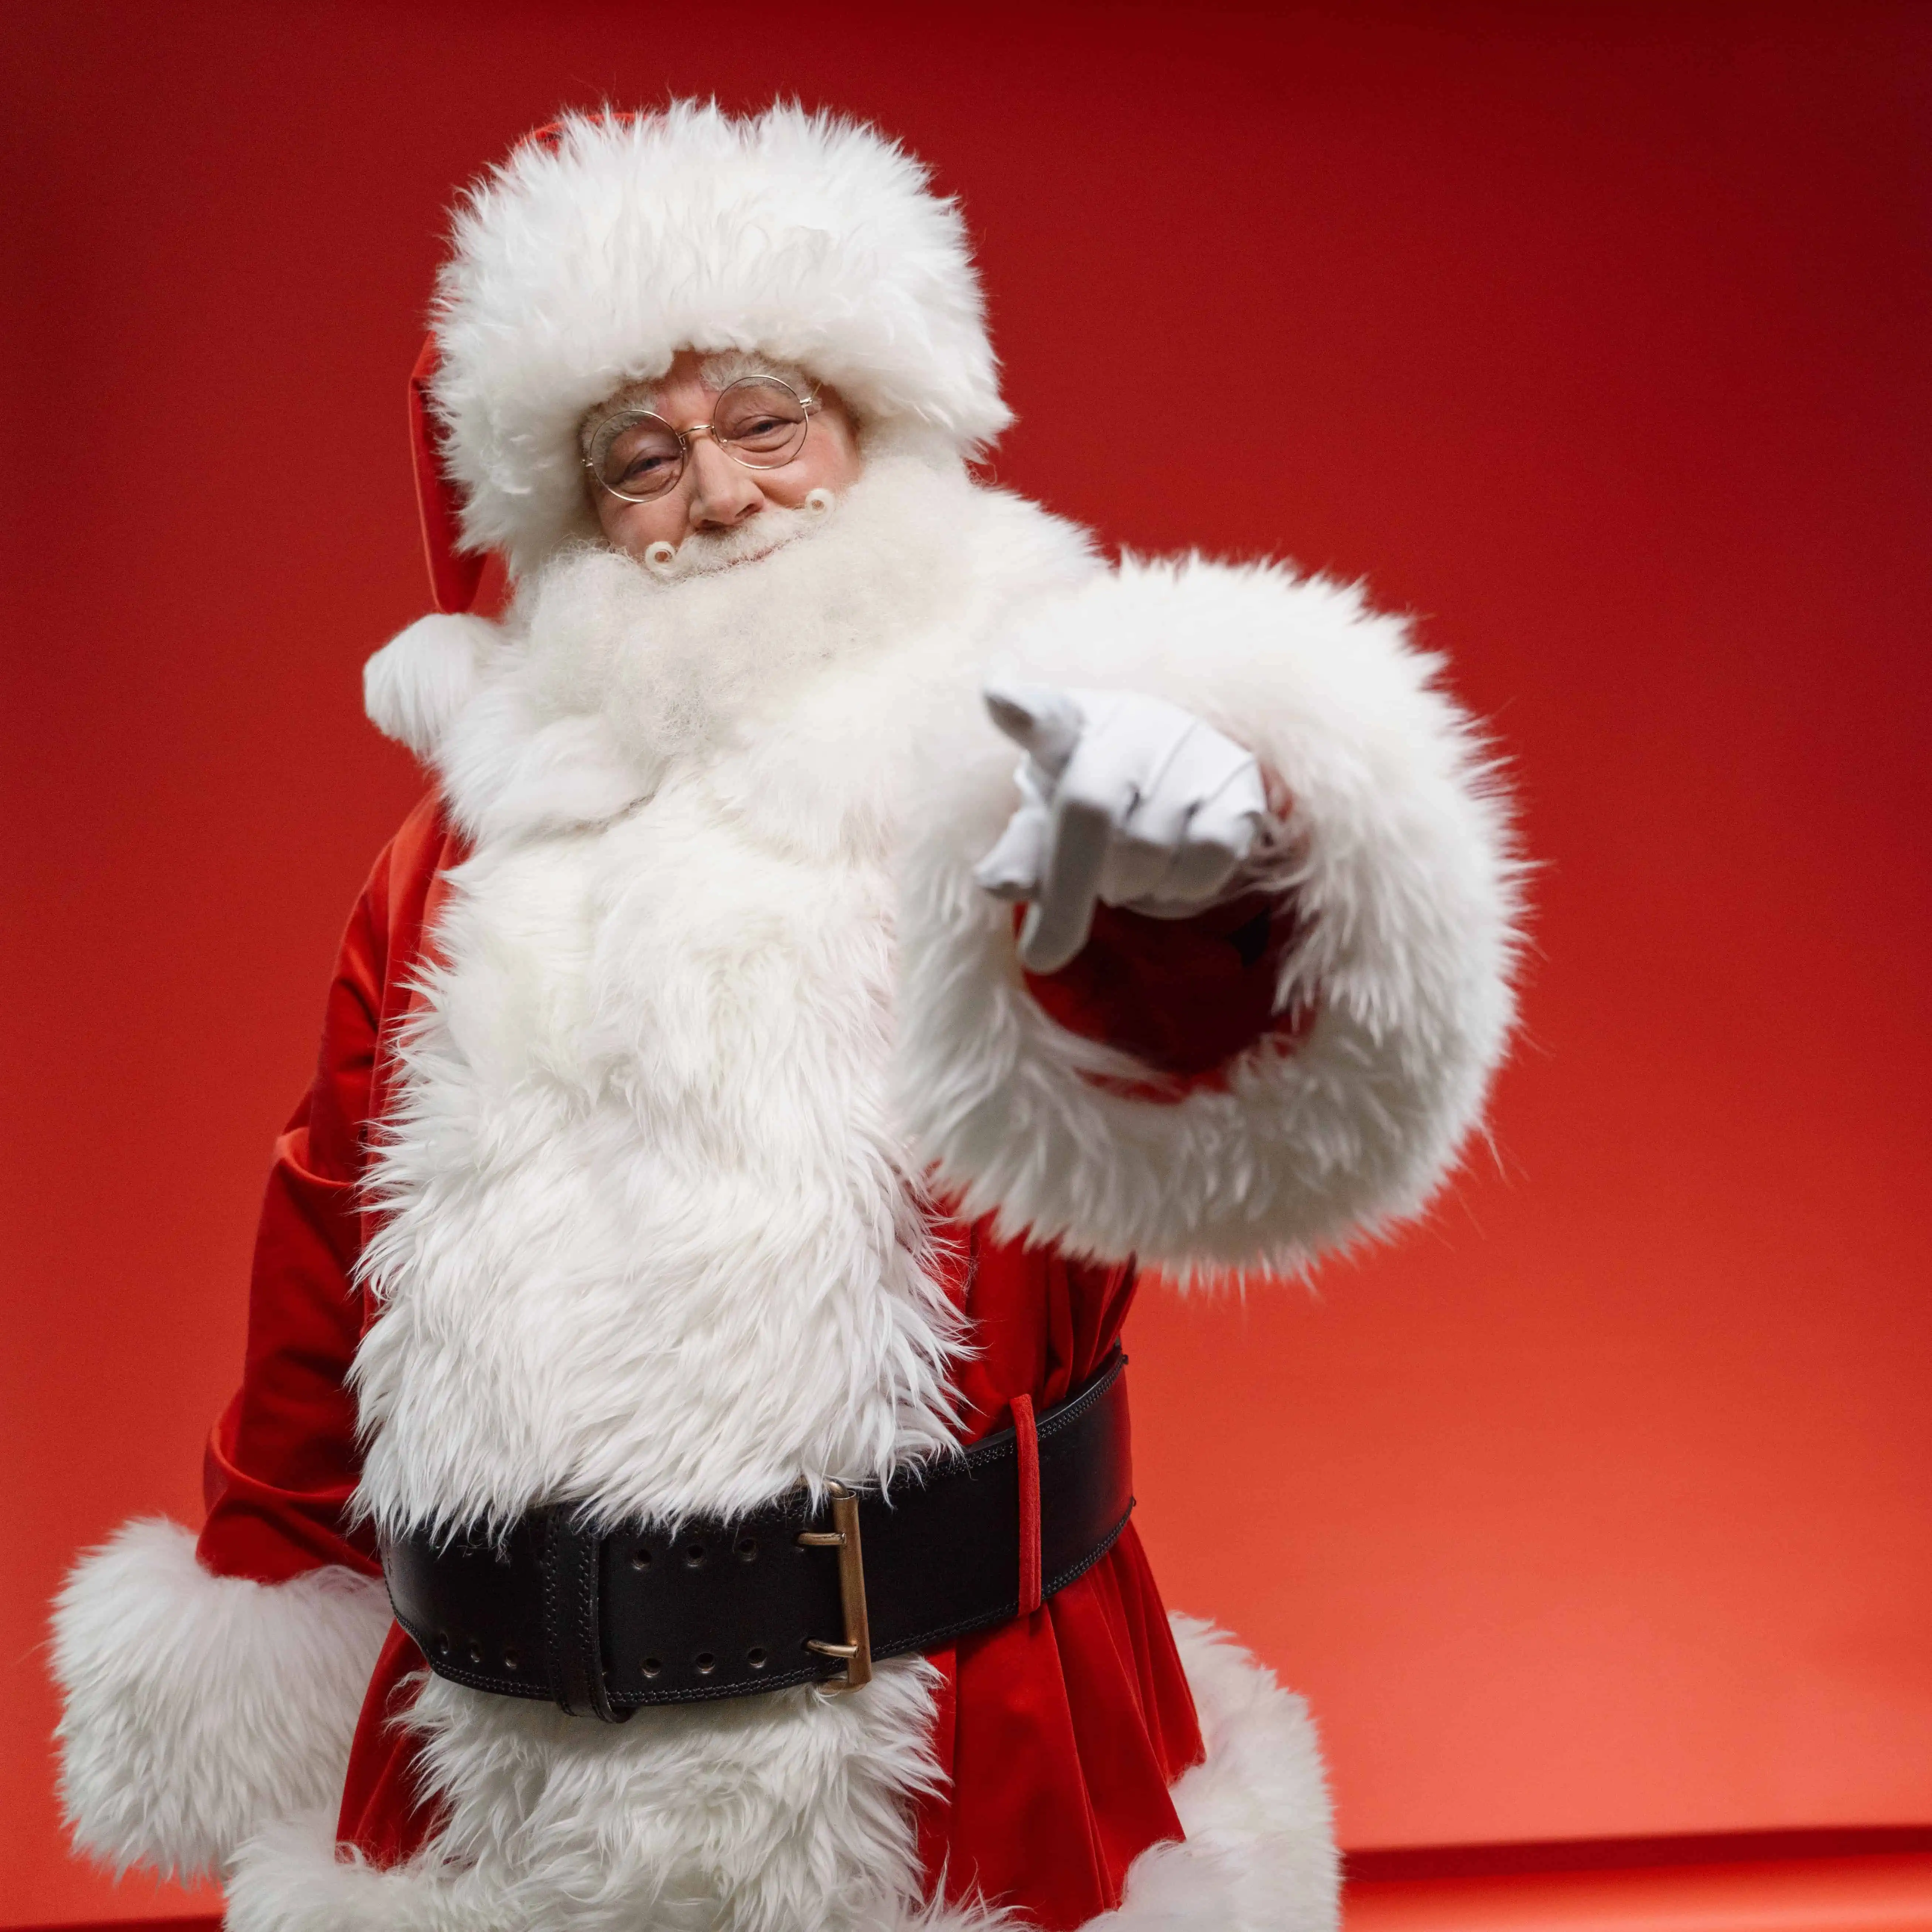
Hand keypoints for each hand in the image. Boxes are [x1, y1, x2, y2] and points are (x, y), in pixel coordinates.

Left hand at [973, 682, 1266, 973]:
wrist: (1184, 778)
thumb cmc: (1099, 803)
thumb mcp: (1049, 825)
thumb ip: (1022, 854)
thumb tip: (1000, 884)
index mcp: (1069, 726)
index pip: (1044, 714)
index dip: (1024, 711)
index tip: (998, 700)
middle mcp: (1130, 726)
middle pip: (1089, 810)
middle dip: (1066, 894)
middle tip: (1048, 950)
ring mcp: (1189, 747)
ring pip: (1147, 848)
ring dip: (1127, 887)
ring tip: (1124, 878)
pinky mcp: (1238, 780)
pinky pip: (1205, 856)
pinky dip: (1181, 888)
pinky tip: (1169, 875)